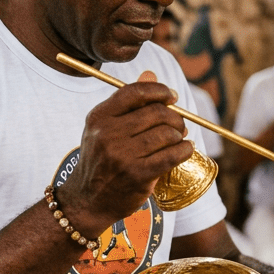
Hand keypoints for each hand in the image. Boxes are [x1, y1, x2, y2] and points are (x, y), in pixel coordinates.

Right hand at [57, 71, 191, 232]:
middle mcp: (108, 134)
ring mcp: (123, 155)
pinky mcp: (138, 174)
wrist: (87, 200)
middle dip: (175, 116)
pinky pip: (172, 155)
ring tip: (180, 138)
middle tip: (179, 124)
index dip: (158, 91)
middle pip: (156, 113)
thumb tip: (151, 73)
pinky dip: (185, 150)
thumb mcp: (104, 128)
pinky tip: (186, 149)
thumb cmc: (100, 160)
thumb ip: (128, 103)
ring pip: (167, 134)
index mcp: (99, 117)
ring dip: (180, 134)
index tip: (171, 97)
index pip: (134, 92)